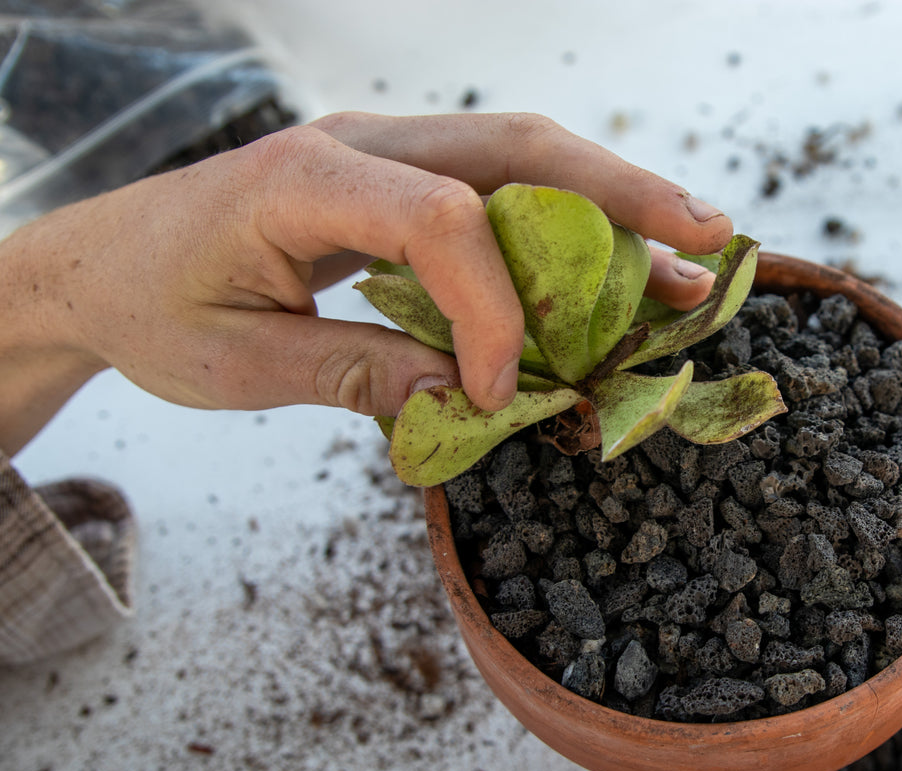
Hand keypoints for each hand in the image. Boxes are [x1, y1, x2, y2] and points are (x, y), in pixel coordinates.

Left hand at [0, 112, 733, 453]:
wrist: (101, 261)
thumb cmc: (155, 305)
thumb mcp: (239, 363)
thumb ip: (357, 375)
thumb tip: (472, 399)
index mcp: (303, 178)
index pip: (440, 219)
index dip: (494, 308)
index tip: (506, 389)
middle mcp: (359, 146)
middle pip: (515, 147)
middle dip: (620, 193)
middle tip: (706, 239)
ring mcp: (386, 155)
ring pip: (523, 158)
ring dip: (613, 207)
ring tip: (691, 258)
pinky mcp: (400, 183)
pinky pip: (500, 192)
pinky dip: (568, 229)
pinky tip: (620, 266)